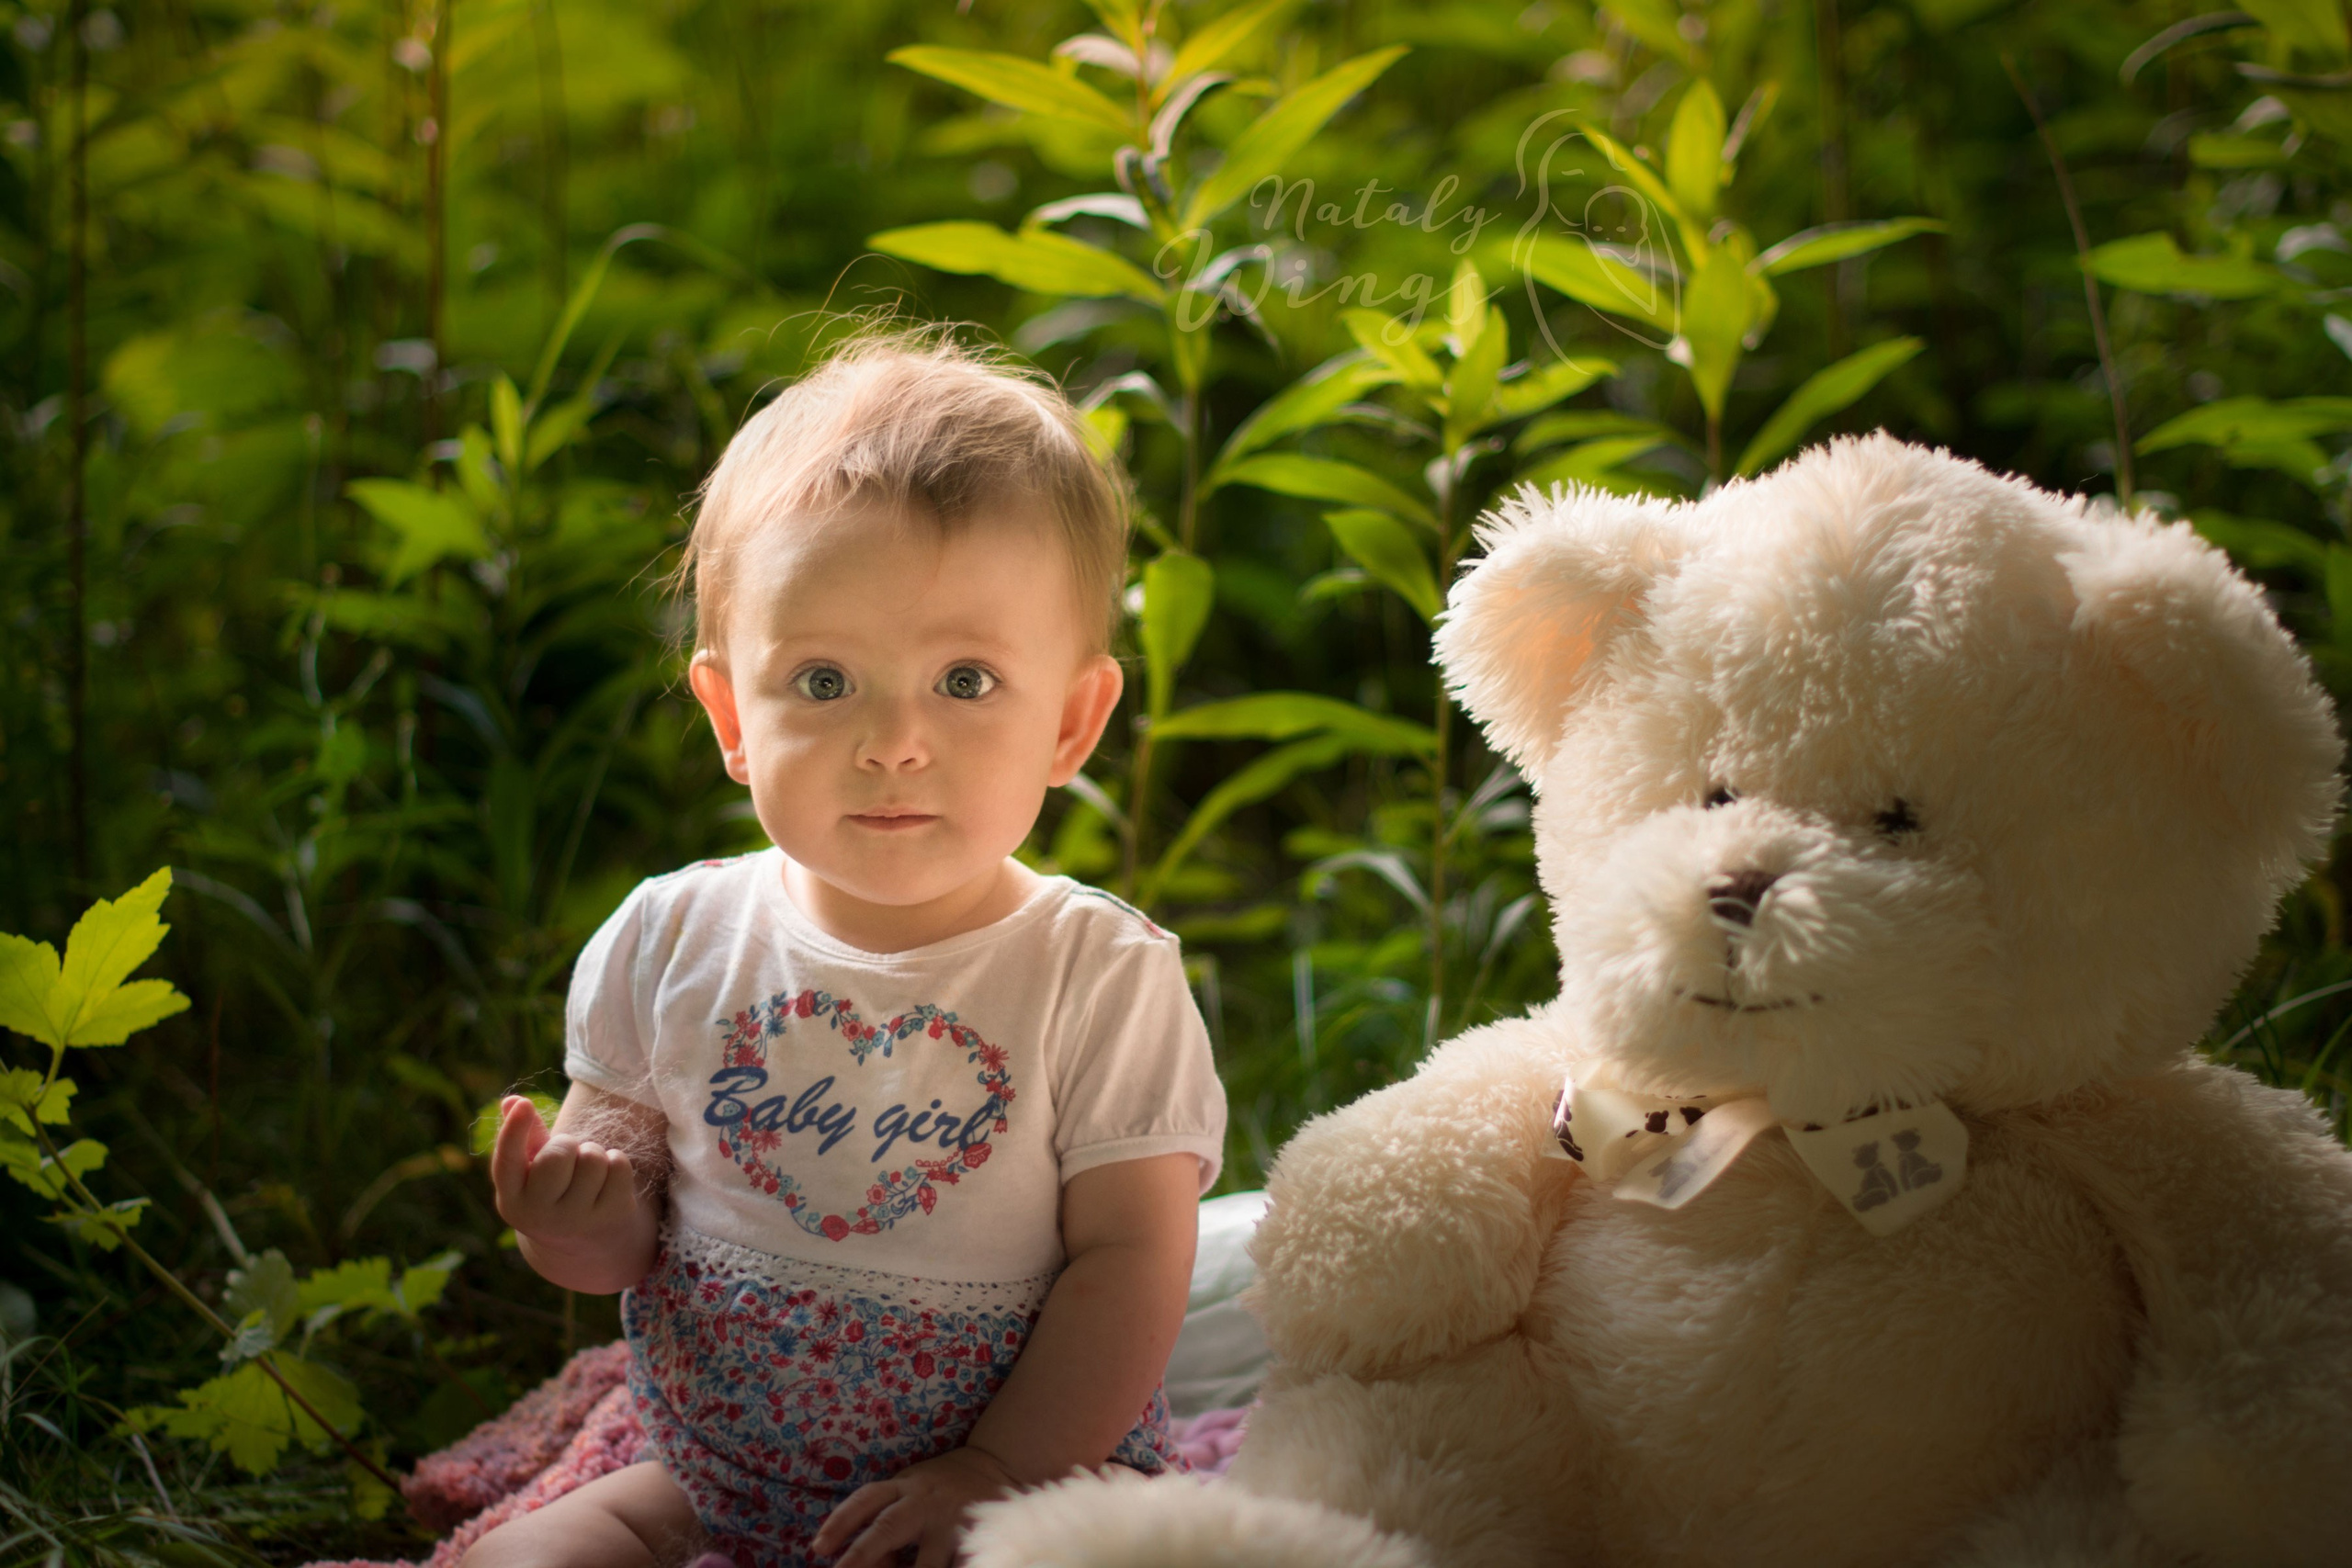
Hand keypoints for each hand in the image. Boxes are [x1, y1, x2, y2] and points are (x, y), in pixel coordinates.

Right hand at [488, 1094, 642, 1247]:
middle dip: (567, 1144)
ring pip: (592, 1157)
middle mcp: (540, 1215)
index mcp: (511, 1199)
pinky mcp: (612, 1216)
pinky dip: (616, 1161)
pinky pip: (619, 1165)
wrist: (583, 1242)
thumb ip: (523, 1136)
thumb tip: (512, 1101)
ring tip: (587, 1170)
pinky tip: (607, 1179)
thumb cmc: (551, 1190)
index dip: (513, 1131)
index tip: (524, 1105)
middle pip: (558, 1154)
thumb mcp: (530, 1170)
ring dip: (593, 1153)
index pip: (507, 1162)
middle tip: (568, 1156)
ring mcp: (577, 1220)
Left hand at [810, 1445, 1020, 1567]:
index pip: (865, 1501)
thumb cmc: (939, 1489)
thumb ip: (888, 1525)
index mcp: (904, 1486)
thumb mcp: (910, 1492)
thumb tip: (873, 1565)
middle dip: (863, 1554)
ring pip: (926, 1562)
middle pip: (889, 1528)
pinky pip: (960, 1564)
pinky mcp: (979, 1537)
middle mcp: (925, 1502)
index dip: (840, 1522)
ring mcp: (953, 1521)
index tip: (818, 1548)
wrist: (998, 1462)